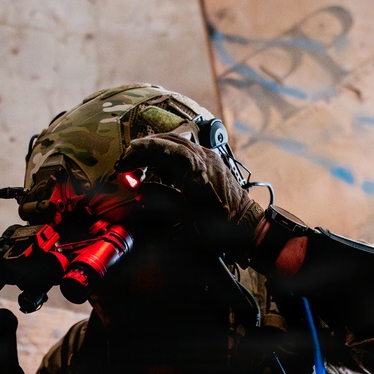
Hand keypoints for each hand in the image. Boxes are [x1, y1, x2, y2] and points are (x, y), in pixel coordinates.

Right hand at [123, 133, 264, 260]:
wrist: (249, 229)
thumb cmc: (221, 232)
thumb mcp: (187, 223)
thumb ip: (163, 202)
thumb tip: (141, 190)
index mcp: (196, 172)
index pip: (161, 149)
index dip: (138, 153)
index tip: (123, 164)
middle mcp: (204, 159)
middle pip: (168, 141)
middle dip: (144, 149)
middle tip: (127, 161)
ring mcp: (211, 158)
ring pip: (178, 142)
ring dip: (157, 149)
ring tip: (140, 162)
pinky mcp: (214, 161)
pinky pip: (189, 149)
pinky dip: (171, 153)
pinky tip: (162, 166)